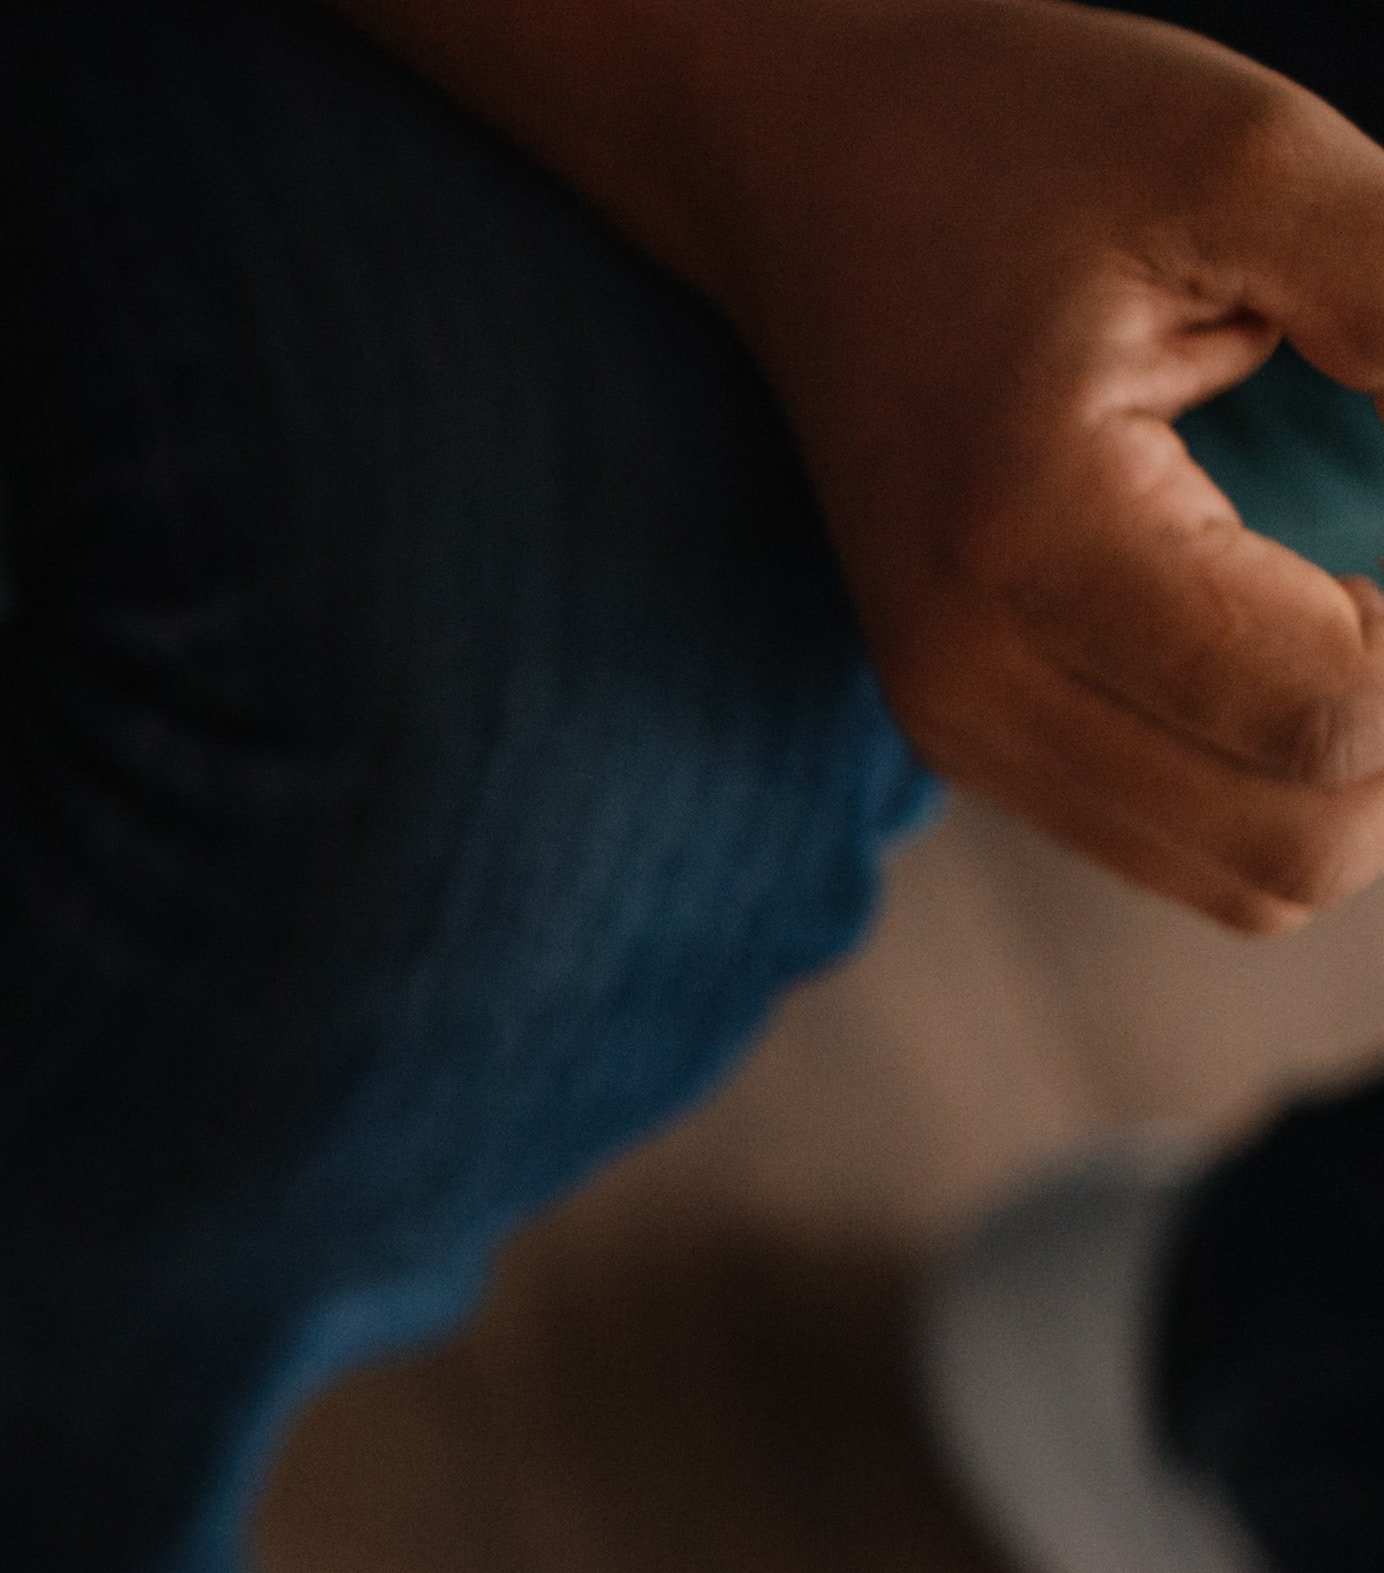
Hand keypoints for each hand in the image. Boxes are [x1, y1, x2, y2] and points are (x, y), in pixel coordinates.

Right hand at [715, 6, 1383, 928]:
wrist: (800, 170)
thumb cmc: (1020, 138)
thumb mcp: (1251, 165)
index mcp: (1024, 540)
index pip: (1328, 711)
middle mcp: (968, 679)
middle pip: (1299, 848)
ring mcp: (958, 727)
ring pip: (1257, 878)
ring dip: (1372, 771)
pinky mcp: (976, 737)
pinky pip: (1198, 843)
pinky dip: (1300, 775)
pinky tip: (1331, 635)